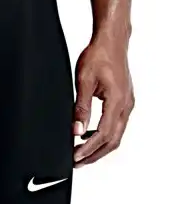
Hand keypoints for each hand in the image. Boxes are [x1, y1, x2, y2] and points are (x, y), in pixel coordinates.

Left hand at [73, 38, 134, 166]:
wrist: (111, 41)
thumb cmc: (98, 56)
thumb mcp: (83, 81)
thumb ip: (80, 108)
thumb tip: (76, 130)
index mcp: (117, 101)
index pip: (103, 135)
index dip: (88, 149)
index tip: (75, 158)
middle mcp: (126, 105)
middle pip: (112, 140)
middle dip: (94, 154)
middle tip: (77, 162)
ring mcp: (127, 104)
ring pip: (116, 134)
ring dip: (99, 146)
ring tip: (81, 153)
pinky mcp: (124, 101)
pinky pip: (116, 125)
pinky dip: (104, 135)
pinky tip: (89, 135)